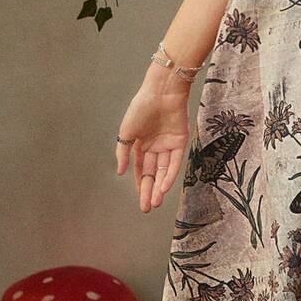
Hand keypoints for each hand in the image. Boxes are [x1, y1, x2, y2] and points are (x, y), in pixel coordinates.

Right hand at [115, 79, 191, 212]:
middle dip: (150, 190)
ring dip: (160, 186)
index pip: (141, 170)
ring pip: (164, 170)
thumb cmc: (141, 108)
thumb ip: (123, 153)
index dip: (140, 185)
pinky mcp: (181, 140)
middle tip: (147, 208)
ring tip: (155, 201)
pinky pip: (175, 161)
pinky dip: (170, 174)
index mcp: (142, 144)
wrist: (161, 91)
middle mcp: (156, 146)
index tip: (140, 201)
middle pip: (152, 173)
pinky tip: (164, 186)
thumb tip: (120, 173)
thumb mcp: (126, 133)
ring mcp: (168, 144)